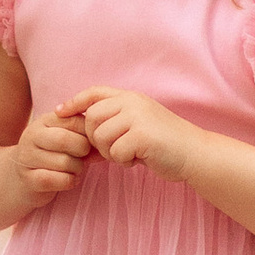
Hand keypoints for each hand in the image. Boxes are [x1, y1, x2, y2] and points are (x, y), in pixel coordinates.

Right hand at [12, 107, 90, 205]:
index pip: (74, 121)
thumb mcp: (66, 137)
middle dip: (83, 151)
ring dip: (77, 169)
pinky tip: (69, 179)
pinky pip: (58, 180)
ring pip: (64, 162)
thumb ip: (84, 133)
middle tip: (84, 157)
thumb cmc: (53, 155)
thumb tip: (106, 141)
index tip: (93, 143)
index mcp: (44, 120)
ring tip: (75, 169)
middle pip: (66, 140)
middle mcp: (31, 135)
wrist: (22, 178)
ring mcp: (27, 157)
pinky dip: (70, 181)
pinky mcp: (28, 179)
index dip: (90, 134)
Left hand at [61, 86, 195, 182]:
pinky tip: (140, 159)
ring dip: (111, 153)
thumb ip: (115, 123)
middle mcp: (133, 102)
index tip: (59, 112)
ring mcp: (138, 117)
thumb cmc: (165, 143)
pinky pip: (116, 152)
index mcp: (131, 97)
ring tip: (131, 154)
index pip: (94, 93)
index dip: (74, 102)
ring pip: (101, 137)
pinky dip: (124, 161)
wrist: (195, 153)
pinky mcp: (142, 135)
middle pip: (92, 119)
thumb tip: (81, 134)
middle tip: (117, 150)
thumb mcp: (139, 124)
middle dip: (97, 139)